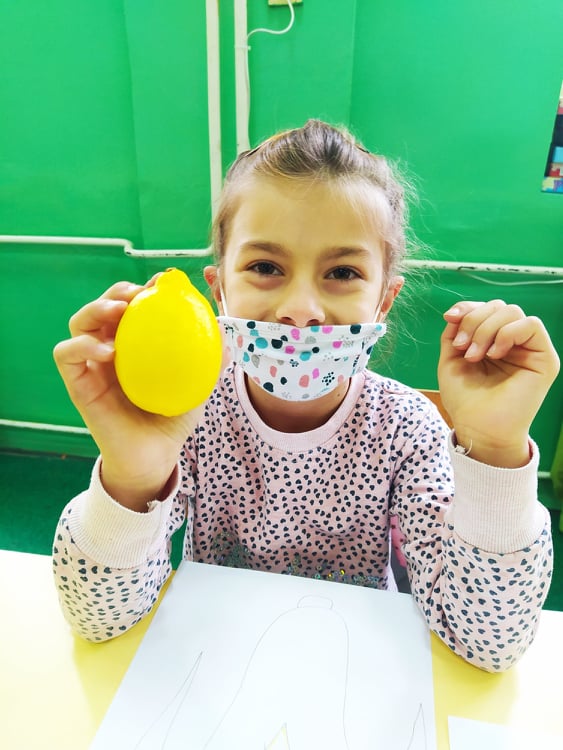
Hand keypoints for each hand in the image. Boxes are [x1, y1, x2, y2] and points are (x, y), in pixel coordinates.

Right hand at [53, 279, 201, 509]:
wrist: (154, 457)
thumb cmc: (172, 419)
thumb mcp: (197, 385)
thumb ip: (210, 359)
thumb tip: (226, 330)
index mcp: (136, 344)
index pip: (134, 306)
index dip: (145, 289)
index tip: (164, 283)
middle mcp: (111, 348)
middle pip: (103, 306)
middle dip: (118, 291)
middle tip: (138, 294)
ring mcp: (92, 365)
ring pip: (80, 322)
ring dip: (96, 308)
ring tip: (119, 311)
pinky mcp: (78, 383)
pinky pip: (66, 354)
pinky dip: (82, 344)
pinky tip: (107, 350)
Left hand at [438, 300, 559, 466]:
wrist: (478, 429)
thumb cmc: (466, 400)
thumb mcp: (451, 359)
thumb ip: (454, 331)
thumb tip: (456, 311)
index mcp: (493, 340)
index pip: (486, 307)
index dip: (467, 307)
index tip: (449, 319)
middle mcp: (513, 342)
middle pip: (499, 306)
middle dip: (474, 321)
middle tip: (462, 348)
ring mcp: (529, 349)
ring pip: (513, 312)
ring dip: (487, 329)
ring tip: (474, 355)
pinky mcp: (544, 359)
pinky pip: (532, 325)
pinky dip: (507, 333)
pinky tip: (494, 354)